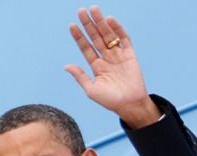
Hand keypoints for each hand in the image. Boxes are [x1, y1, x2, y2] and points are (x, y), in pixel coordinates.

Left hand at [64, 6, 160, 127]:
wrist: (129, 105)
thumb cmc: (110, 101)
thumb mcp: (91, 89)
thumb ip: (80, 76)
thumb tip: (66, 66)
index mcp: (96, 66)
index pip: (86, 47)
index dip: (79, 37)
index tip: (71, 25)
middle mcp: (106, 58)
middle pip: (96, 37)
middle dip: (88, 24)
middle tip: (81, 10)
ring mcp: (118, 55)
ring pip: (108, 35)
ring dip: (100, 23)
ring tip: (93, 10)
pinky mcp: (130, 55)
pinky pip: (124, 39)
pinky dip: (117, 29)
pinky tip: (109, 20)